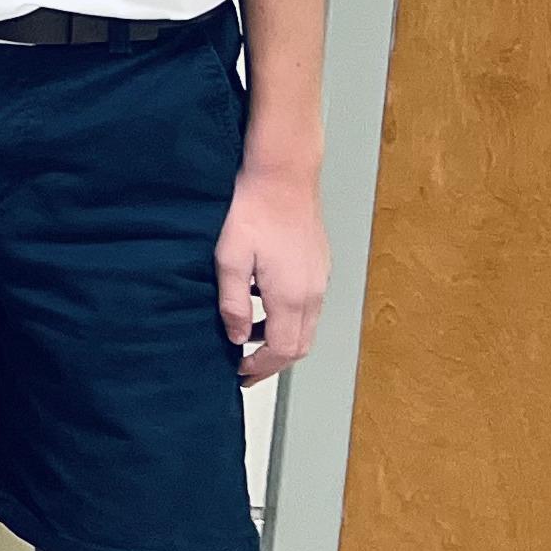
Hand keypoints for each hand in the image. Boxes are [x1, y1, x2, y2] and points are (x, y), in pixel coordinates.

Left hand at [217, 158, 329, 382]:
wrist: (283, 177)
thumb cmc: (253, 212)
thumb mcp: (229, 259)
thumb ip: (233, 303)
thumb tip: (238, 337)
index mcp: (292, 296)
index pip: (283, 350)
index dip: (261, 367)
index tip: (240, 372)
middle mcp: (313, 293)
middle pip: (300, 345)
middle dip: (274, 362)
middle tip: (246, 367)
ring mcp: (320, 279)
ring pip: (307, 326)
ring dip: (281, 339)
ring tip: (250, 337)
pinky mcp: (319, 266)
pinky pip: (309, 306)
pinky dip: (289, 318)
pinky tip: (264, 305)